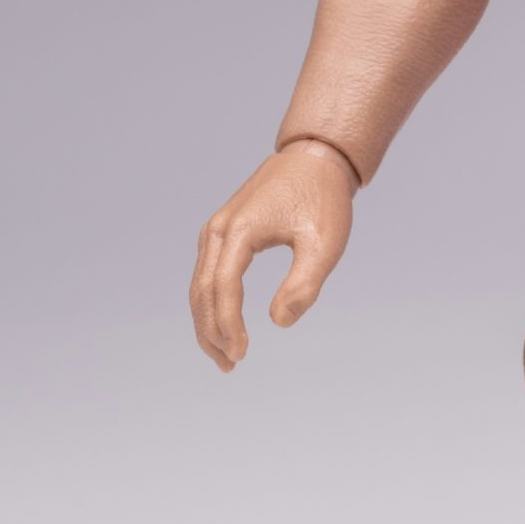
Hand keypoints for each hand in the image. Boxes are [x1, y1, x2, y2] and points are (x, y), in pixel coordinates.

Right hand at [189, 141, 355, 372]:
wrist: (315, 158)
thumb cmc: (323, 199)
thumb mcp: (325, 243)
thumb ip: (304, 284)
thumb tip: (278, 322)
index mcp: (240, 231)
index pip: (223, 288)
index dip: (229, 325)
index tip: (242, 354)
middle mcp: (219, 230)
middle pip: (202, 291)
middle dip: (212, 332)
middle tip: (230, 366)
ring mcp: (217, 229)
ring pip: (200, 284)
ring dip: (207, 321)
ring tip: (226, 355)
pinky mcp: (223, 231)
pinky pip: (207, 273)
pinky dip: (211, 302)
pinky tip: (224, 324)